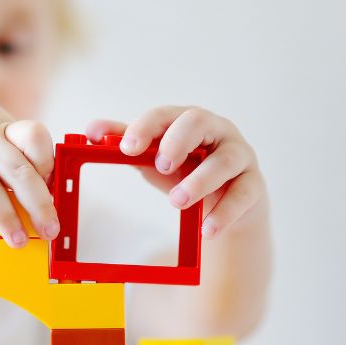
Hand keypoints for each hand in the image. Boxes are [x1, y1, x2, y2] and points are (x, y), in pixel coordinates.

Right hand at [0, 63, 58, 246]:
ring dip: (6, 214)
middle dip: (38, 204)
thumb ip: (10, 152)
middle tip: (50, 230)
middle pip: (18, 170)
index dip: (48, 164)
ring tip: (18, 240)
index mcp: (3, 128)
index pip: (34, 139)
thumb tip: (35, 195)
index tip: (55, 190)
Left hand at [86, 106, 265, 238]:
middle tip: (160, 165)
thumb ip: (123, 142)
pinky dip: (224, 213)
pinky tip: (207, 230)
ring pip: (223, 162)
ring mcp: (239, 155)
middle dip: (177, 142)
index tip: (126, 147)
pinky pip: (243, 195)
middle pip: (198, 123)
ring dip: (199, 182)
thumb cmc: (184, 170)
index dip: (145, 127)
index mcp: (185, 120)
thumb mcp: (152, 157)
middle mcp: (216, 131)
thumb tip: (90, 130)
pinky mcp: (254, 184)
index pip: (164, 114)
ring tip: (176, 202)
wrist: (224, 201)